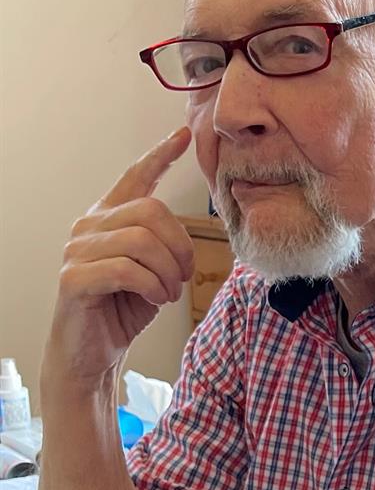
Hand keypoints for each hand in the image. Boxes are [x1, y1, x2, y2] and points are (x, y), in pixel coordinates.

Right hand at [42, 126, 194, 390]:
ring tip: (168, 292)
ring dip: (167, 271)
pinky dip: (152, 285)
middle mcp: (89, 227)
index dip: (161, 155)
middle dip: (180, 245)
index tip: (184, 135)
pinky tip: (156, 298)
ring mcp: (77, 251)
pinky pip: (127, 270)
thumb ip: (162, 242)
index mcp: (109, 218)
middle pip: (151, 211)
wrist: (93, 353)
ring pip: (142, 241)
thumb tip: (186, 233)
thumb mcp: (153, 269)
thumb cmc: (123, 309)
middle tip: (183, 275)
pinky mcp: (74, 278)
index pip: (135, 177)